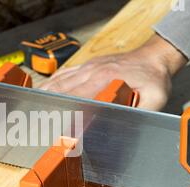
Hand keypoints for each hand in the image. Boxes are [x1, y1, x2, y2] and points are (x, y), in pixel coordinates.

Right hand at [39, 34, 187, 110]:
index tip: (54, 124)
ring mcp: (88, 67)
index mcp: (105, 79)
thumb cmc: (154, 78)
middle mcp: (93, 71)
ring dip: (46, 94)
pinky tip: (44, 91)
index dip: (65, 112)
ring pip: (60, 80)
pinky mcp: (88, 65)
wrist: (154, 57)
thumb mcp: (155, 98)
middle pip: (62, 89)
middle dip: (49, 105)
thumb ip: (141, 113)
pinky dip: (52, 83)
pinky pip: (64, 73)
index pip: (78, 97)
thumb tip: (124, 126)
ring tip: (34, 108)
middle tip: (37, 120)